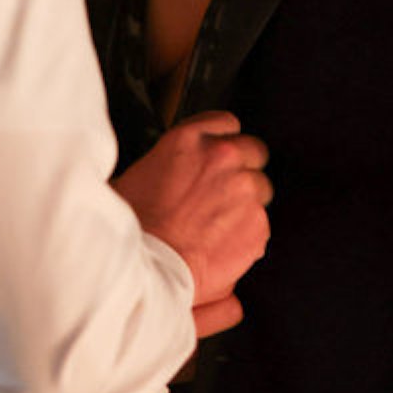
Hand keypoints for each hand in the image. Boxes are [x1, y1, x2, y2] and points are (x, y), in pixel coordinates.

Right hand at [113, 111, 270, 329]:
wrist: (144, 268)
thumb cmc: (132, 226)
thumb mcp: (141, 172)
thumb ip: (173, 160)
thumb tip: (182, 169)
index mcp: (190, 138)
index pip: (227, 123)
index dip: (223, 145)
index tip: (218, 160)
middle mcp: (223, 157)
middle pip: (254, 153)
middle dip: (241, 171)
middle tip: (220, 196)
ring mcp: (245, 190)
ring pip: (260, 190)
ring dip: (246, 204)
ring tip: (217, 227)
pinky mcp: (258, 224)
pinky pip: (261, 225)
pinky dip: (247, 235)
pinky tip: (220, 246)